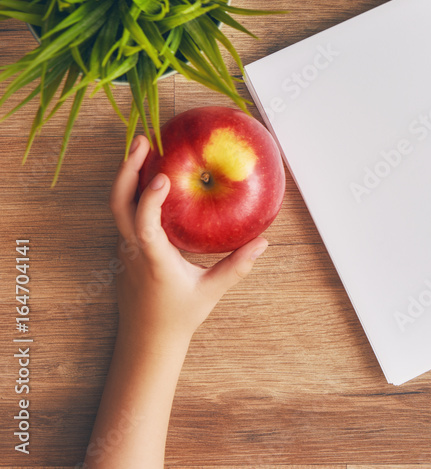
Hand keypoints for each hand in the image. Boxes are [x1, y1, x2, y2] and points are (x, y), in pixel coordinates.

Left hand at [109, 135, 268, 345]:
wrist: (146, 341)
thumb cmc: (178, 316)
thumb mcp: (211, 292)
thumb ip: (237, 266)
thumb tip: (263, 242)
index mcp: (153, 260)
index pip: (144, 225)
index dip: (150, 198)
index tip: (162, 175)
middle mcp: (132, 251)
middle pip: (119, 204)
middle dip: (128, 169)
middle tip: (143, 140)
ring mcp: (124, 250)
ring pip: (117, 206)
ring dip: (128, 176)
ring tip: (145, 149)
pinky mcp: (124, 250)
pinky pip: (124, 215)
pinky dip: (133, 191)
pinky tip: (149, 178)